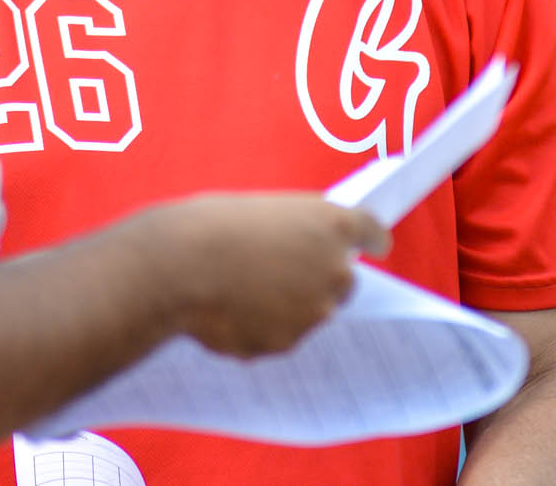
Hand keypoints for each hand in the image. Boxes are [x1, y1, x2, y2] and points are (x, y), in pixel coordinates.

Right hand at [133, 193, 389, 357]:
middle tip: (280, 271)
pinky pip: (278, 336)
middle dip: (320, 280)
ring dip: (286, 306)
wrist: (178, 264)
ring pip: (308, 313)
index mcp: (331, 224)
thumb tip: (297, 259)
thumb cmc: (212, 226)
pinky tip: (228, 311)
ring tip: (239, 290)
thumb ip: (294, 234)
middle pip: (344, 282)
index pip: (372, 231)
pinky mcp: (287, 342)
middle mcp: (334, 269)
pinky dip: (260, 328)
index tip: (376, 246)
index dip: (373, 239)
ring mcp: (314, 311)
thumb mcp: (262, 212)